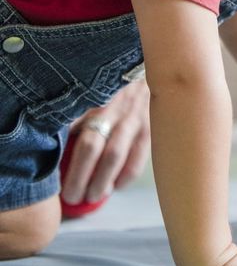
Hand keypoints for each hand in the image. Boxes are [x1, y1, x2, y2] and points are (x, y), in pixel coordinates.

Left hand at [62, 79, 150, 204]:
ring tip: (95, 196)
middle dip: (84, 177)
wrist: (156, 68)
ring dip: (105, 180)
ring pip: (119, 155)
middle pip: (98, 149)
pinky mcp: (152, 127)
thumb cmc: (115, 86)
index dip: (73, 166)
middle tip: (73, 197)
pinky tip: (118, 185)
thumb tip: (51, 138)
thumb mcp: (94, 92)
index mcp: (98, 102)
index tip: (60, 184)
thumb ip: (76, 113)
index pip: (83, 138)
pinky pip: (140, 156)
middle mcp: (117, 111)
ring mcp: (137, 119)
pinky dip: (128, 174)